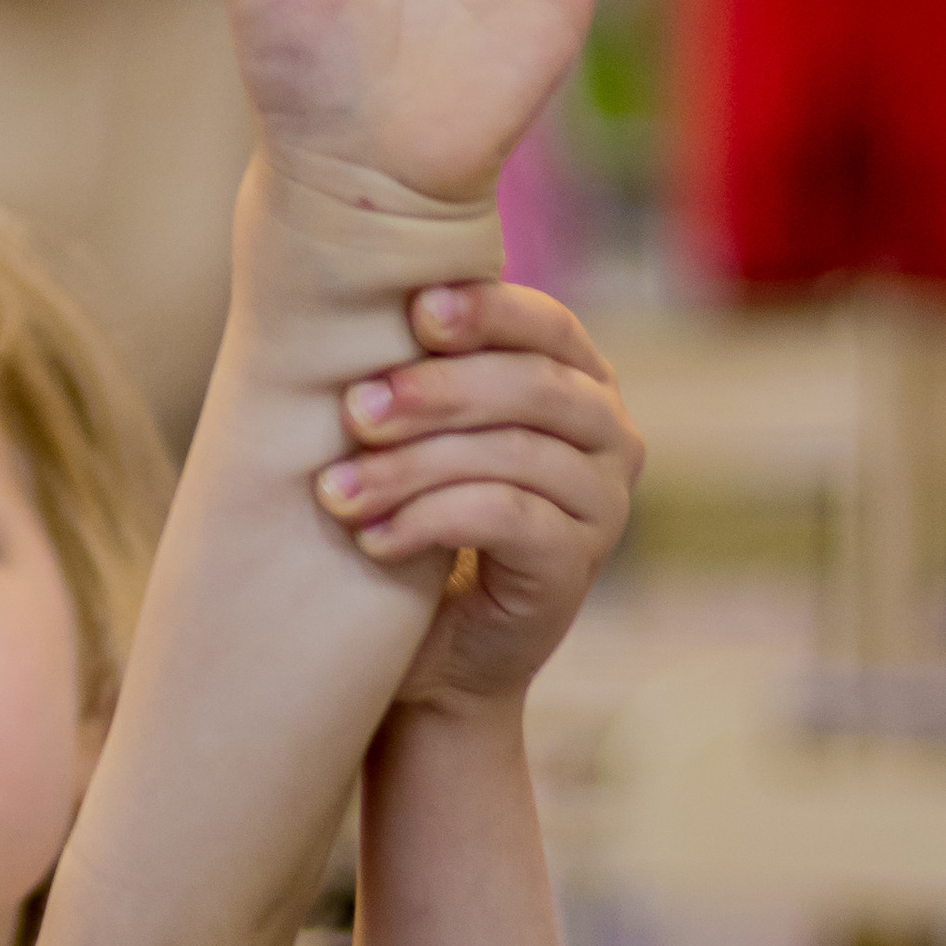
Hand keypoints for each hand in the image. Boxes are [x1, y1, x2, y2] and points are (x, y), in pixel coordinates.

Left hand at [315, 282, 640, 706]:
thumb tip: (353, 297)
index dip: (487, 311)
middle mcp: (608, 433)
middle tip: (355, 410)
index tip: (415, 311)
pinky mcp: (577, 565)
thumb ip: (422, 369)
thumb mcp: (422, 432)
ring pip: (514, 456)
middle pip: (533, 387)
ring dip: (413, 467)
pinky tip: (374, 538)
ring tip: (338, 491)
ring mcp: (603, 502)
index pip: (548, 324)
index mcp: (578, 379)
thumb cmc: (419, 514)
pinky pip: (510, 520)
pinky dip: (431, 521)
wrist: (432, 648)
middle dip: (437, 392)